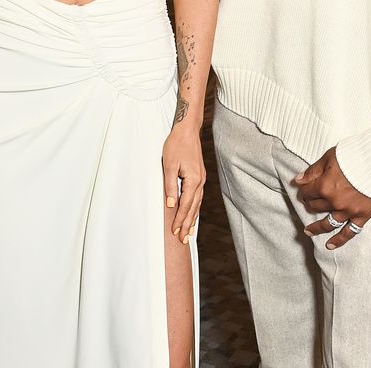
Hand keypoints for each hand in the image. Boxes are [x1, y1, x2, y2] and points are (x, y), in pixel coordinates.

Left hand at [162, 124, 205, 244]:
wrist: (187, 130)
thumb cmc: (176, 145)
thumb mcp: (168, 164)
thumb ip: (170, 186)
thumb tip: (171, 204)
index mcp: (193, 180)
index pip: (186, 205)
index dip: (180, 219)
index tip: (175, 232)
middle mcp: (200, 181)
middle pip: (194, 207)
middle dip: (188, 224)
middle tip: (183, 240)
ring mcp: (201, 179)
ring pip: (197, 203)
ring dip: (192, 218)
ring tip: (189, 232)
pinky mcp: (199, 176)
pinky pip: (198, 196)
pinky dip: (195, 208)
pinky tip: (192, 213)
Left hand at [294, 146, 370, 248]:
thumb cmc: (353, 154)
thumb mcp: (329, 157)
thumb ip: (313, 171)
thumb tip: (298, 180)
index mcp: (324, 186)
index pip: (307, 192)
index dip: (303, 190)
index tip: (303, 188)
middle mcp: (334, 201)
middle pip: (316, 206)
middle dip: (309, 203)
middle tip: (308, 202)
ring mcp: (348, 211)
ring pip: (328, 223)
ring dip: (316, 228)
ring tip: (307, 231)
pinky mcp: (362, 216)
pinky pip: (349, 232)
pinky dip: (339, 240)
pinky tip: (329, 246)